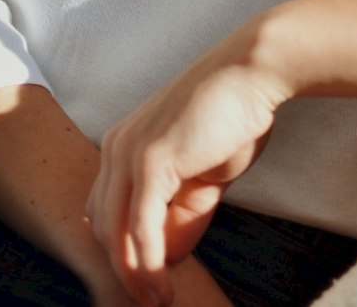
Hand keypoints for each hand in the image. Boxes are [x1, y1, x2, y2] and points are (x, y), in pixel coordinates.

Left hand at [86, 26, 286, 306]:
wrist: (253, 72)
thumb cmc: (233, 116)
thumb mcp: (203, 175)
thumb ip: (182, 211)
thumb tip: (166, 255)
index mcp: (124, 143)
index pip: (106, 211)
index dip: (122, 251)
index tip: (146, 283)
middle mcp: (116, 146)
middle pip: (103, 226)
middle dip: (123, 270)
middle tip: (151, 301)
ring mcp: (128, 151)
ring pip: (116, 233)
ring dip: (134, 276)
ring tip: (157, 301)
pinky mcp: (150, 159)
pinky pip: (140, 227)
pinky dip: (148, 264)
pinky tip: (163, 286)